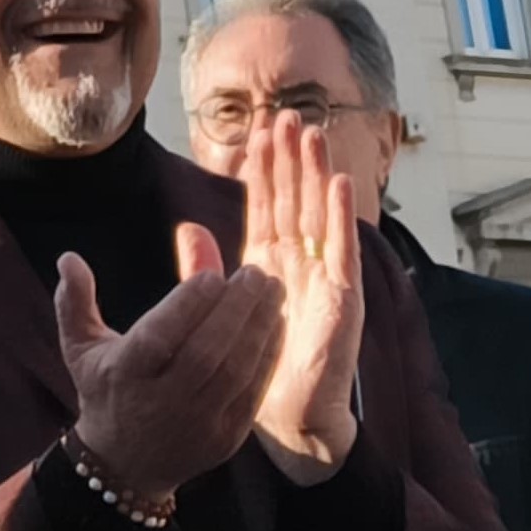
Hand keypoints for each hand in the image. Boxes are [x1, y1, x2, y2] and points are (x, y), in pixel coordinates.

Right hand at [54, 222, 278, 503]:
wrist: (124, 466)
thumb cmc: (105, 391)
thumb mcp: (81, 349)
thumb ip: (74, 302)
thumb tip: (69, 258)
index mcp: (123, 376)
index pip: (158, 338)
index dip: (186, 306)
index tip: (213, 274)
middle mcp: (160, 402)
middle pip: (204, 353)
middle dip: (235, 309)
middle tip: (255, 273)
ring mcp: (197, 423)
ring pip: (235, 371)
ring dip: (258, 327)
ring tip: (273, 289)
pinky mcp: (226, 438)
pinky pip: (253, 391)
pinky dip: (268, 354)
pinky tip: (276, 323)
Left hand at [241, 114, 362, 484]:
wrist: (290, 415)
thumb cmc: (259, 364)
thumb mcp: (224, 308)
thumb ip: (208, 268)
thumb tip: (187, 228)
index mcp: (270, 265)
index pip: (267, 207)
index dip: (264, 171)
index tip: (258, 131)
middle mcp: (300, 265)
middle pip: (295, 201)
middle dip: (291, 159)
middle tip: (286, 115)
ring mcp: (325, 278)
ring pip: (319, 214)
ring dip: (316, 173)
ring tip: (311, 133)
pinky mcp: (343, 298)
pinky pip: (341, 250)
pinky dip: (341, 215)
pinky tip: (337, 182)